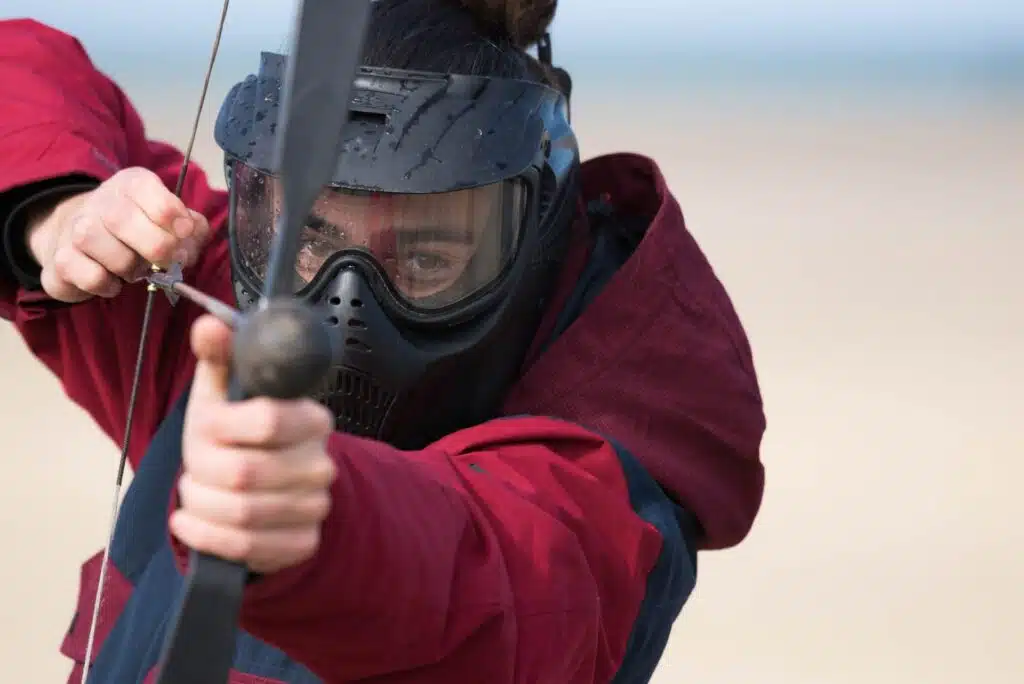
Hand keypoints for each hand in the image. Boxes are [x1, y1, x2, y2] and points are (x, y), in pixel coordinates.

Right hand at [28, 167, 210, 302]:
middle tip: (166, 261)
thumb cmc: (143, 233)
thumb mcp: (174, 224)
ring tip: (135, 269)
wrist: (85, 243)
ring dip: (129, 266)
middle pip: (121, 219)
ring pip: (100, 246)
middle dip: (155, 247)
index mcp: (132, 185)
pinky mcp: (62, 260)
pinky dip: (108, 285)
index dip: (169, 213)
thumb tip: (191, 232)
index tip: (184, 232)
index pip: (145, 188)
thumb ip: (193, 227)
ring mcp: (75, 228)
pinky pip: (90, 276)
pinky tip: (113, 281)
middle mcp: (100, 201)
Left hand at [174, 314, 336, 573]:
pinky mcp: (301, 543)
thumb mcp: (223, 390)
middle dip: (203, 473)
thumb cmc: (235, 431)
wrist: (262, 487)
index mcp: (310, 418)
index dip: (224, 426)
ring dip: (201, 505)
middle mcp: (320, 463)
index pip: (268, 419)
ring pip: (240, 515)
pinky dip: (206, 537)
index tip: (209, 425)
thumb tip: (208, 325)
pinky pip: (245, 548)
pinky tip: (192, 522)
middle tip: (194, 467)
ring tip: (195, 493)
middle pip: (245, 474)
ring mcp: (315, 506)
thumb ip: (218, 355)